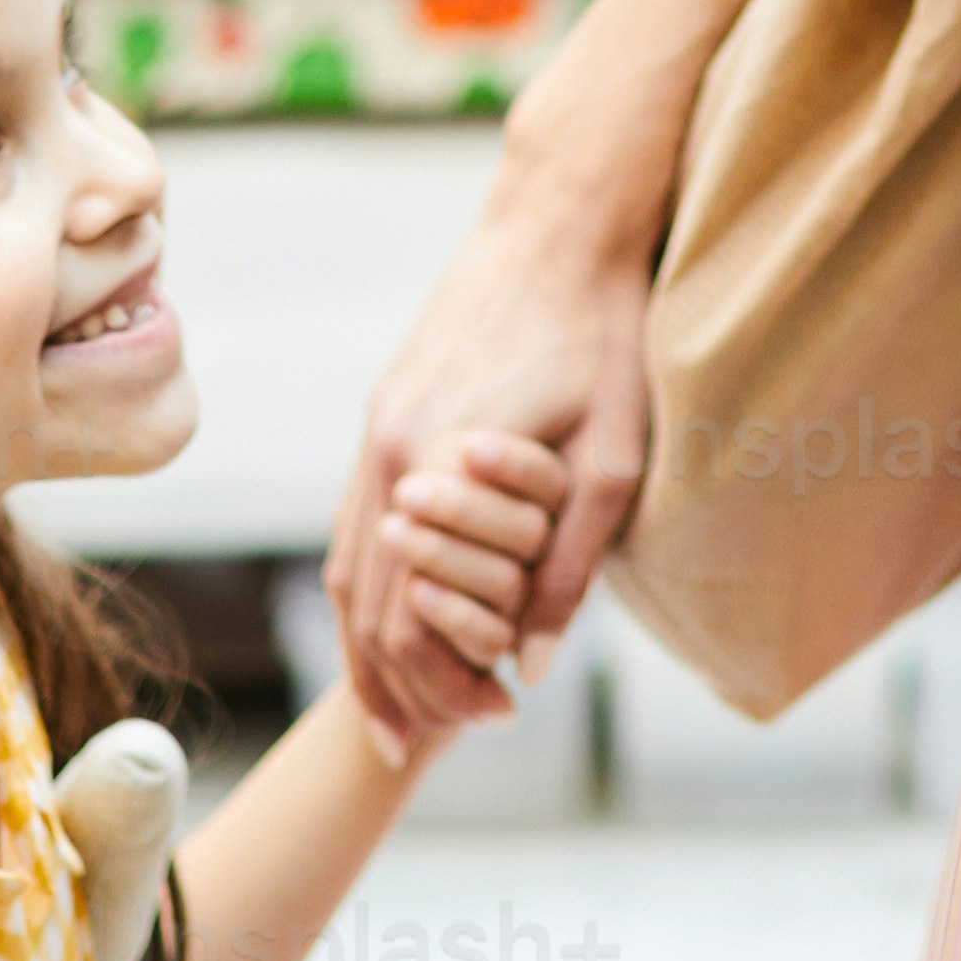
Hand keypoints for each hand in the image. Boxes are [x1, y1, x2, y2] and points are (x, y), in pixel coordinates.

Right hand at [326, 0, 783, 736]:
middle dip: (401, 681)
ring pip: (347, 569)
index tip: (495, 718)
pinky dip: (366, 586)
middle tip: (446, 737)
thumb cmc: (600, 332)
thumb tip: (536, 664)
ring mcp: (377, 432)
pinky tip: (391, 617)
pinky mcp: (386, 413)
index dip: (444, 683)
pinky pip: (353, 524)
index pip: (412, 616)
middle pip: (366, 605)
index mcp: (437, 470)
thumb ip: (572, 564)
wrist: (557, 223)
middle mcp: (387, 457)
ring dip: (369, 645)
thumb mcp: (613, 453)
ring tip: (400, 708)